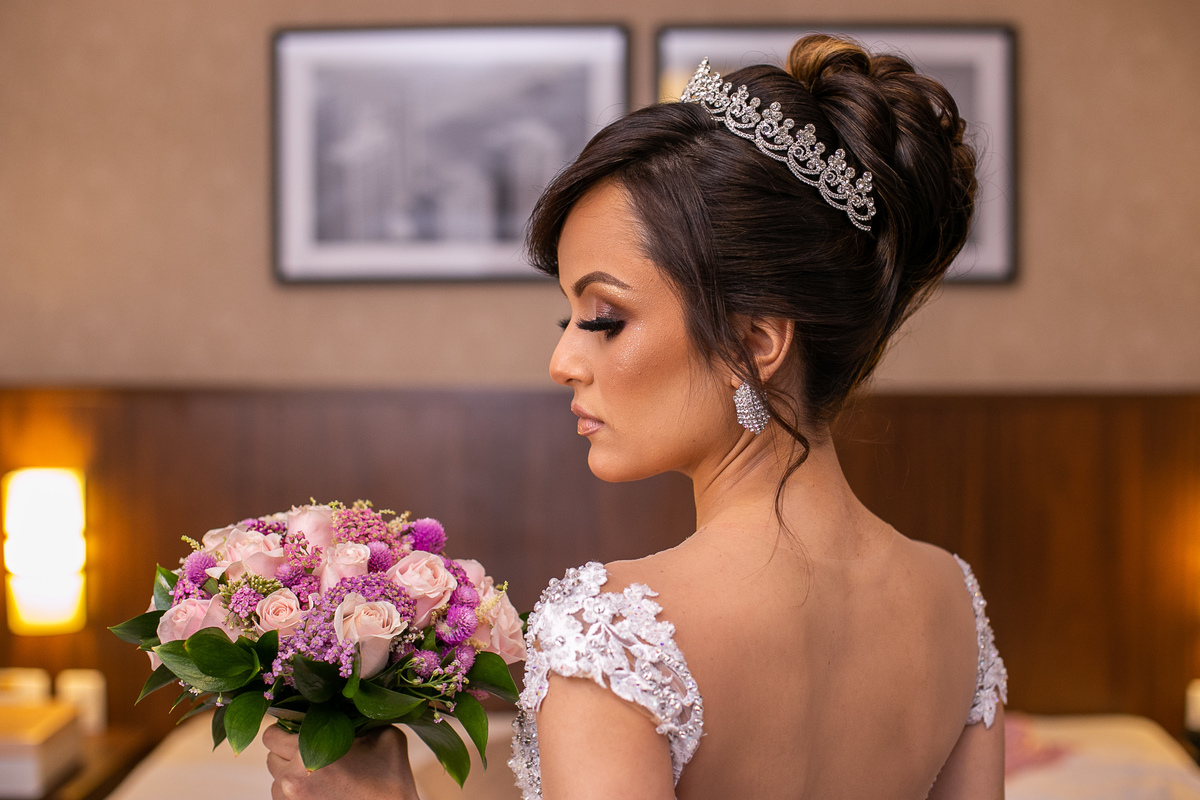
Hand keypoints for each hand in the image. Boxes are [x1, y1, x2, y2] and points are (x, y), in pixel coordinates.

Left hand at [264, 724, 420, 799]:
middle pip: (271, 757)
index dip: (285, 728)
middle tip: (314, 749)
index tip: (301, 728)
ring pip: (276, 780)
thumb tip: (345, 707)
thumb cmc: (391, 779)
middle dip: (288, 751)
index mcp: (309, 752)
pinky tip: (321, 789)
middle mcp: (291, 780)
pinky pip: (283, 799)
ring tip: (320, 773)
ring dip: (291, 773)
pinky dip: (297, 791)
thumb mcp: (385, 736)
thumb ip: (360, 719)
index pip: (271, 735)